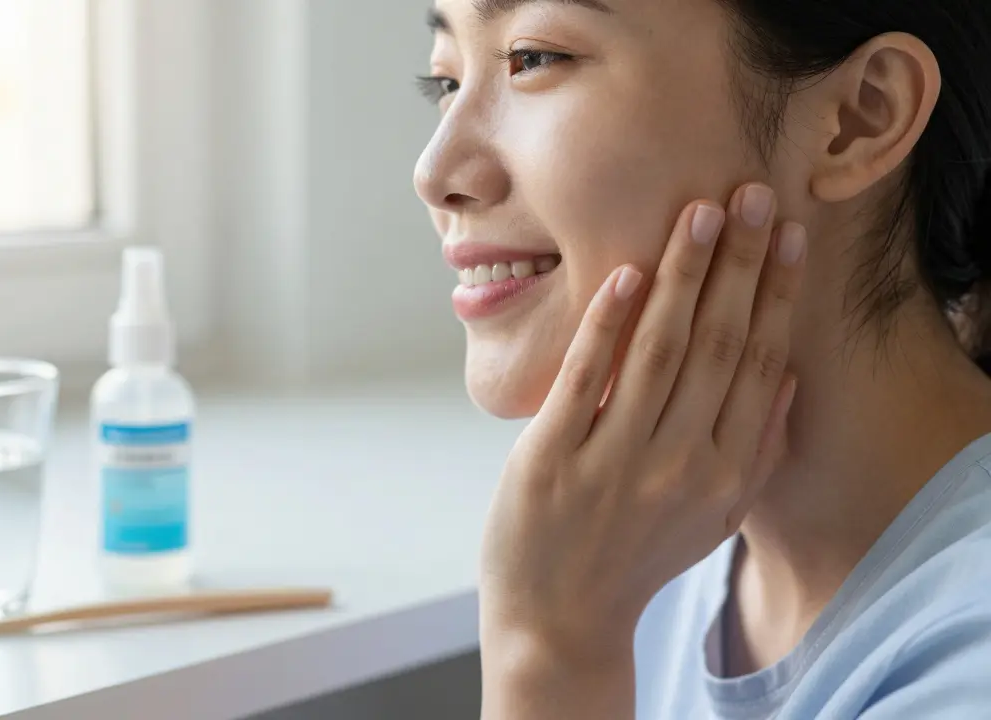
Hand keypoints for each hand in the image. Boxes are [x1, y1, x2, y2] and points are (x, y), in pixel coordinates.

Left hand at [480, 183, 805, 658]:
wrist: (562, 619)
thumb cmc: (637, 557)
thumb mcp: (714, 516)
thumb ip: (755, 450)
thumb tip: (785, 375)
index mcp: (725, 471)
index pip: (761, 361)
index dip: (777, 292)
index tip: (789, 233)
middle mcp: (680, 463)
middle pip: (720, 343)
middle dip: (740, 264)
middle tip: (751, 195)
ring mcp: (615, 461)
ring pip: (659, 350)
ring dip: (683, 276)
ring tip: (699, 213)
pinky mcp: (552, 459)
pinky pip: (586, 378)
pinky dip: (606, 323)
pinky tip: (621, 272)